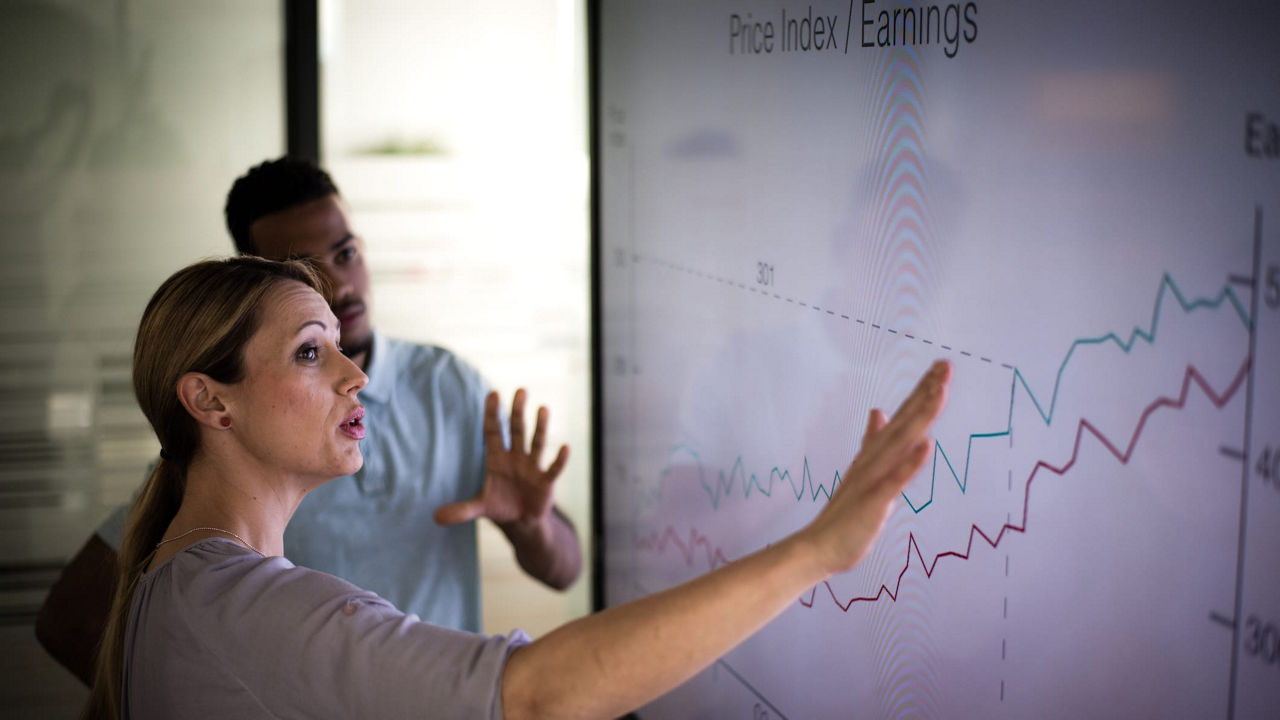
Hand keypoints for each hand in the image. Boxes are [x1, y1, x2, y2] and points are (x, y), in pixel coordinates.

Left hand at [434, 389, 569, 530]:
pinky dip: (560, 459)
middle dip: (518, 411)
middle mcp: (515, 458)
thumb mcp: (480, 507)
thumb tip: (435, 518)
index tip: (492, 393)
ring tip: (543, 409)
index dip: (492, 414)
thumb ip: (461, 510)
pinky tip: (565, 447)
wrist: (521, 522)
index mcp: (497, 459)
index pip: (493, 432)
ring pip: (537, 443)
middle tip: (521, 391)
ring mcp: (532, 467)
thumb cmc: (500, 506)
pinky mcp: (546, 481)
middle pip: (517, 430)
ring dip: (540, 427)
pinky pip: (554, 468)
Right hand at [799, 360, 951, 575]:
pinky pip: (895, 479)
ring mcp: (874, 477)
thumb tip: (879, 411)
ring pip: (902, 441)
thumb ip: (872, 439)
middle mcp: (876, 458)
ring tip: (939, 391)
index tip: (942, 366)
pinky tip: (926, 445)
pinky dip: (910, 462)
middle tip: (946, 365)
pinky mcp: (874, 500)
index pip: (903, 415)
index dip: (922, 390)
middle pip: (906, 420)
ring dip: (921, 416)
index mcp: (876, 452)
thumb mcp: (864, 469)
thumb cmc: (846, 512)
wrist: (820, 544)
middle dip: (927, 392)